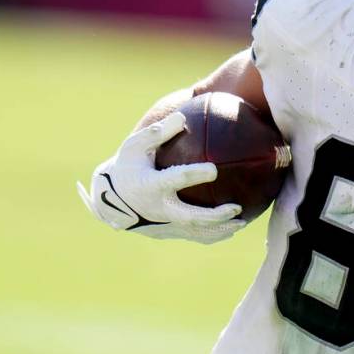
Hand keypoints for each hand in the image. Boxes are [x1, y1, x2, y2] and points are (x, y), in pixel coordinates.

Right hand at [77, 111, 245, 243]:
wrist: (110, 200)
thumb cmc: (129, 166)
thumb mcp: (135, 147)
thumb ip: (158, 133)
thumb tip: (181, 117)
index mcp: (151, 185)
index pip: (175, 180)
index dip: (194, 175)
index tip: (214, 169)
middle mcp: (159, 208)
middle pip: (190, 216)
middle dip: (214, 215)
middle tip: (236, 207)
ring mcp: (164, 224)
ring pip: (195, 231)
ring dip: (219, 229)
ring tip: (242, 223)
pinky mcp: (168, 232)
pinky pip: (193, 237)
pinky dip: (213, 235)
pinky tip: (232, 229)